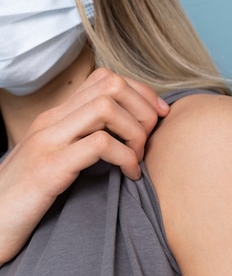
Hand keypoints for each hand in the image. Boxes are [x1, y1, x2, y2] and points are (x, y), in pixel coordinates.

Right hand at [0, 68, 169, 264]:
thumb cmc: (29, 196)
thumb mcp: (59, 160)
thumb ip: (86, 142)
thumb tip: (128, 138)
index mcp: (56, 116)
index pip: (105, 79)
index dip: (141, 93)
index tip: (158, 117)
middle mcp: (52, 121)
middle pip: (111, 86)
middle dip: (143, 110)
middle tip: (150, 140)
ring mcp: (49, 142)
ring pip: (107, 108)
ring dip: (135, 132)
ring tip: (137, 159)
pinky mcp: (50, 168)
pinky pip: (100, 145)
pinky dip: (126, 158)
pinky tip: (129, 175)